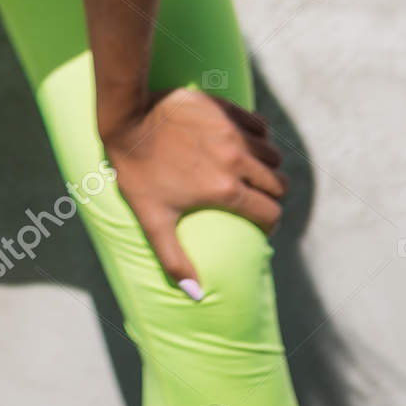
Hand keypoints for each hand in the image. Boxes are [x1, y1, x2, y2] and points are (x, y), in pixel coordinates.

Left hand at [101, 87, 287, 293]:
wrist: (127, 117)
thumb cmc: (137, 171)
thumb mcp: (152, 219)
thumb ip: (174, 260)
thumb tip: (196, 295)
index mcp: (225, 190)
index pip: (271, 213)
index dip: (267, 223)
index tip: (257, 224)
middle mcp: (237, 161)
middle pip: (278, 184)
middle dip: (271, 195)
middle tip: (254, 198)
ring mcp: (234, 132)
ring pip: (272, 155)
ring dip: (267, 166)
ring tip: (250, 172)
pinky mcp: (227, 110)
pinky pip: (260, 125)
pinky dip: (259, 136)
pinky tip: (244, 143)